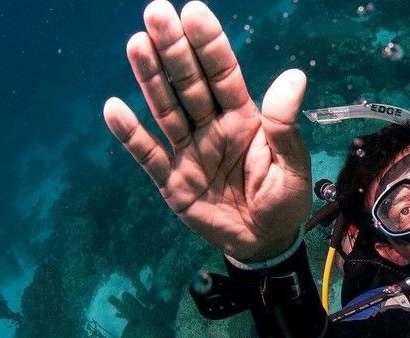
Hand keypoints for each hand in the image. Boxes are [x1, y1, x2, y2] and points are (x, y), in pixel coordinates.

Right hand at [103, 0, 311, 261]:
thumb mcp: (292, 167)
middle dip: (173, 49)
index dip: (209, 44)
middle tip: (156, 12)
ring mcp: (188, 152)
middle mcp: (211, 127)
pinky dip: (131, 134)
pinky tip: (114, 108)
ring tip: (137, 43)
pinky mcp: (171, 181)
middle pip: (189, 83)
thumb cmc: (283, 200)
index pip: (223, 74)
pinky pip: (148, 155)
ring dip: (150, 78)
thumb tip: (295, 75)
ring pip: (166, 109)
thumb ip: (285, 125)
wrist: (264, 242)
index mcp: (243, 119)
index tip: (194, 11)